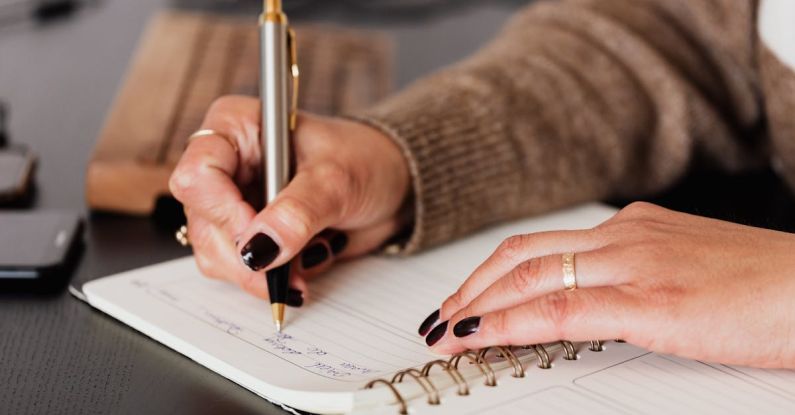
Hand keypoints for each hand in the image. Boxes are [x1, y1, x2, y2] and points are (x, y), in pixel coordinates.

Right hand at [170, 96, 410, 301]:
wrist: (393, 184)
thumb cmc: (366, 160)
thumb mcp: (336, 180)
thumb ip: (297, 213)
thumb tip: (259, 249)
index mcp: (237, 128)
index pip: (199, 172)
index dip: (223, 212)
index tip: (260, 239)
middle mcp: (228, 164)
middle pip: (203, 222)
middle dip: (245, 256)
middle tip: (284, 271)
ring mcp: (236, 202)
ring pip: (216, 253)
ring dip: (261, 273)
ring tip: (308, 261)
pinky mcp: (251, 235)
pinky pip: (241, 270)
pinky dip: (273, 278)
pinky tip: (306, 262)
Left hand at [419, 202, 794, 368]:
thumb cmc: (766, 286)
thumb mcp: (686, 272)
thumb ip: (637, 279)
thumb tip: (597, 303)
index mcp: (633, 229)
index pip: (541, 246)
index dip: (492, 273)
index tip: (466, 298)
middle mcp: (625, 237)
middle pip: (521, 255)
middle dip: (471, 287)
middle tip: (441, 315)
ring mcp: (634, 264)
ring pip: (529, 277)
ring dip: (477, 304)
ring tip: (447, 330)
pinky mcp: (650, 301)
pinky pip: (559, 309)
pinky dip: (509, 322)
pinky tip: (481, 336)